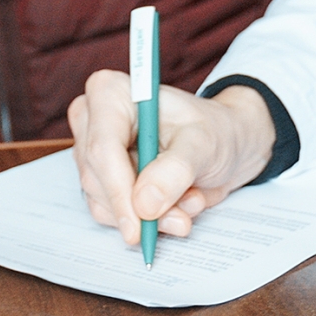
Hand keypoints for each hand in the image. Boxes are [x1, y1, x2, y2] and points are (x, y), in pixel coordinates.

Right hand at [68, 74, 274, 249]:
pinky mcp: (99, 179)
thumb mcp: (203, 144)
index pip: (102, 147)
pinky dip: (144, 220)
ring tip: (188, 204)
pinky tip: (175, 207)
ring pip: (102, 202)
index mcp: (111, 93)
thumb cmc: (213, 131)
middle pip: (96, 178)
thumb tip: (144, 205)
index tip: (140, 222)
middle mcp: (92, 119)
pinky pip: (110, 213)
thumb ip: (176, 170)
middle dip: (139, 209)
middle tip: (182, 220)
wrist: (224, 145)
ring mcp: (91, 151)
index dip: (118, 189)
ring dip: (148, 218)